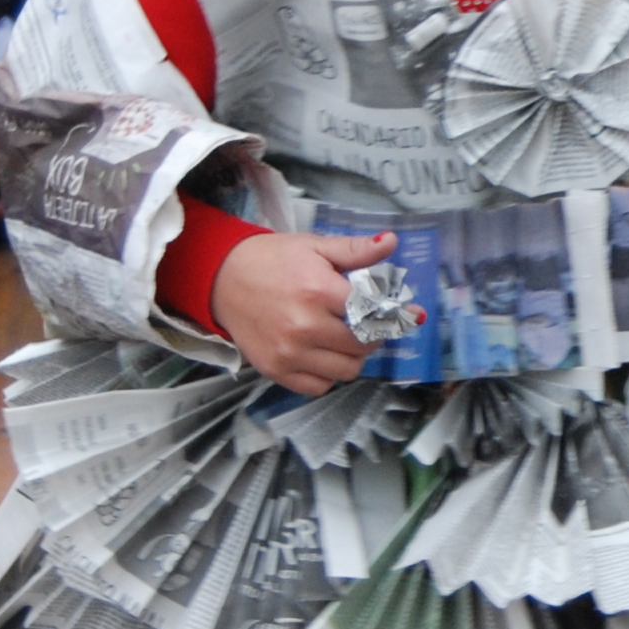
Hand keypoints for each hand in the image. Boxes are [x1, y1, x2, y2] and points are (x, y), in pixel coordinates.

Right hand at [209, 227, 396, 393]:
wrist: (222, 278)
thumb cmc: (271, 261)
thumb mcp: (315, 247)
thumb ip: (355, 250)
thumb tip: (390, 242)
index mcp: (318, 291)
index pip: (373, 312)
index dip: (393, 313)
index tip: (405, 314)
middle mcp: (305, 326)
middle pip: (364, 345)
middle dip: (374, 334)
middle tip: (369, 323)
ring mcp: (289, 353)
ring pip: (347, 370)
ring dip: (354, 356)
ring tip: (346, 338)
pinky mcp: (276, 370)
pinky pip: (319, 386)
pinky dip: (328, 375)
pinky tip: (324, 354)